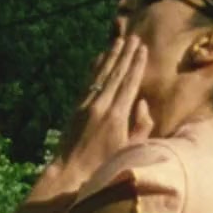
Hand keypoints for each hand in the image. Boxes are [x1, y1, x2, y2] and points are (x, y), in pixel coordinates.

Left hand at [58, 35, 154, 175]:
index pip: (129, 83)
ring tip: (119, 41)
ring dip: (110, 56)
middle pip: (116, 74)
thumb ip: (140, 127)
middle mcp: (101, 105)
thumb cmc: (104, 168)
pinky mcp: (76, 108)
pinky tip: (98, 58)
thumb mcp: (129, 151)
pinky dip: (95, 68)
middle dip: (126, 54)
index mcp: (117, 116)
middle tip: (134, 38)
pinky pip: (88, 82)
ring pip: (101, 75)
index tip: (143, 48)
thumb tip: (142, 103)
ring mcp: (86, 105)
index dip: (137, 64)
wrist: (69, 175)